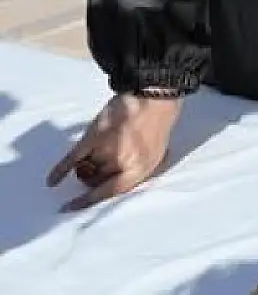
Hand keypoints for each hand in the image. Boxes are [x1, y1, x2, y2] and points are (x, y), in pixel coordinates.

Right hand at [47, 93, 181, 209]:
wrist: (153, 97)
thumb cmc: (157, 125)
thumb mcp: (156, 154)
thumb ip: (136, 171)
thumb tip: (114, 183)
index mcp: (139, 170)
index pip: (110, 193)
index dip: (90, 201)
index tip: (73, 208)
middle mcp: (120, 164)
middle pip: (95, 181)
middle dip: (95, 174)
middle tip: (103, 160)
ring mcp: (105, 150)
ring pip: (86, 168)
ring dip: (88, 162)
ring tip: (103, 145)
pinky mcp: (93, 137)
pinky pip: (71, 159)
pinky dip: (60, 170)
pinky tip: (51, 181)